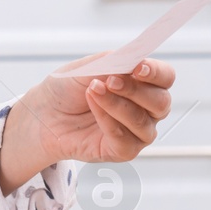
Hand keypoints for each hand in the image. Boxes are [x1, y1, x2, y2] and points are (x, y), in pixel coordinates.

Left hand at [22, 50, 176, 165]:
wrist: (45, 113)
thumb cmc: (69, 88)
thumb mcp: (88, 67)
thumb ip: (113, 62)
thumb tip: (134, 58)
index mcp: (145, 84)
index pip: (165, 77)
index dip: (156, 72)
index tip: (138, 67)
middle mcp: (147, 110)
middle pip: (161, 102)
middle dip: (135, 90)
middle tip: (109, 81)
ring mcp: (137, 132)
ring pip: (142, 122)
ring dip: (117, 105)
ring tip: (93, 91)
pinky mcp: (123, 151)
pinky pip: (125, 140)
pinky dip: (108, 121)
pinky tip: (93, 108)